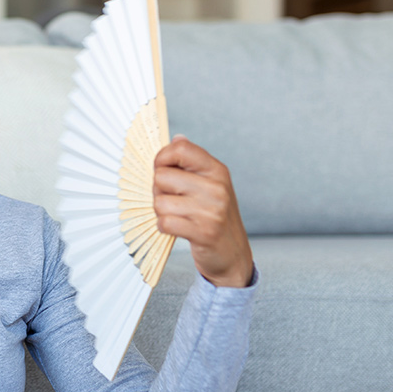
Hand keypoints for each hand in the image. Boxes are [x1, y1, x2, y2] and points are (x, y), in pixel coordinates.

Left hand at [153, 135, 254, 287]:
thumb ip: (191, 163)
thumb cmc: (215, 216)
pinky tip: (178, 228)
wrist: (233, 253)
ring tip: (178, 216)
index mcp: (216, 170)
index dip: (162, 158)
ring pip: (159, 201)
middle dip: (159, 190)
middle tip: (173, 200)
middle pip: (161, 176)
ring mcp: (211, 210)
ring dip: (161, 211)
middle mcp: (216, 187)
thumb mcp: (210, 185)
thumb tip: (176, 138)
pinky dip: (165, 227)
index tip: (163, 170)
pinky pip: (164, 222)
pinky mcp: (203, 232)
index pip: (180, 148)